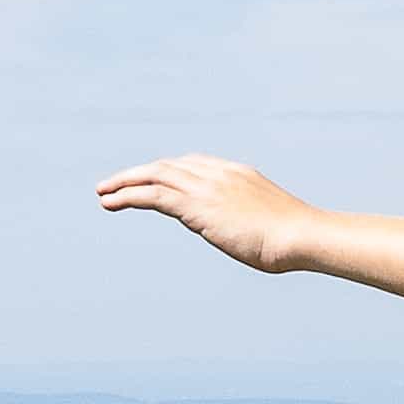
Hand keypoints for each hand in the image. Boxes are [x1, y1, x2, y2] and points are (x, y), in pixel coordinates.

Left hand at [93, 154, 318, 272]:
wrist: (299, 235)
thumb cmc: (295, 239)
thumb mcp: (271, 224)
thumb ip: (253, 222)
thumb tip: (255, 238)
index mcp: (237, 173)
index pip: (193, 164)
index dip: (168, 171)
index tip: (151, 180)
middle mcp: (218, 173)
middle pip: (168, 166)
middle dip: (139, 173)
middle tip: (115, 184)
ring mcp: (206, 186)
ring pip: (154, 175)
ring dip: (124, 183)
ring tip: (103, 194)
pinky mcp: (196, 204)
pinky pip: (152, 195)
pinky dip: (127, 196)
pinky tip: (111, 203)